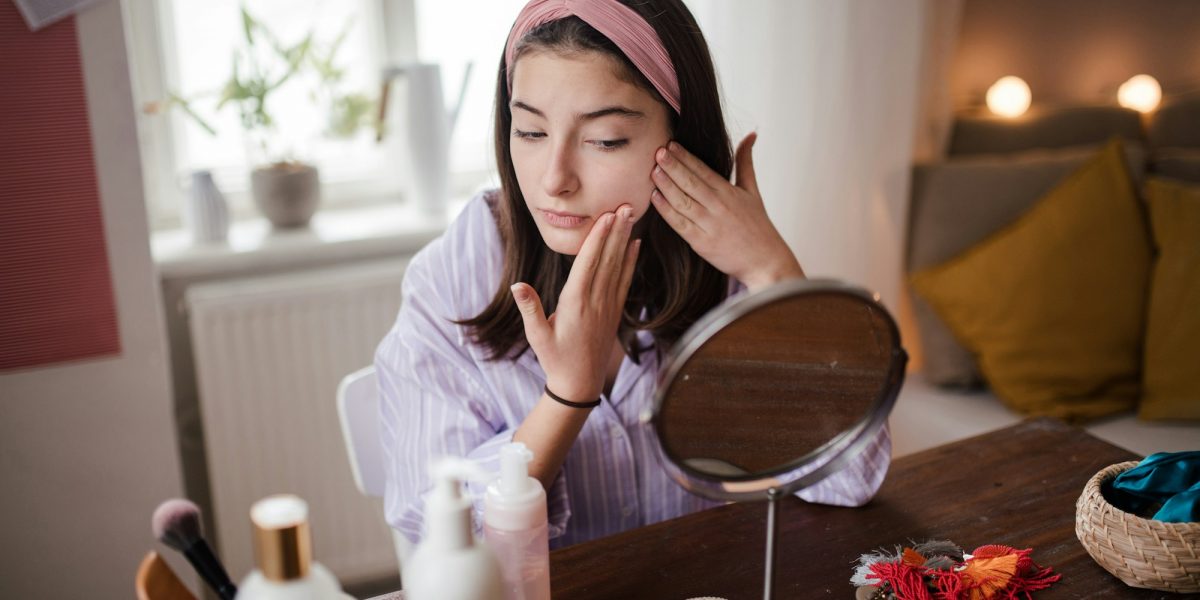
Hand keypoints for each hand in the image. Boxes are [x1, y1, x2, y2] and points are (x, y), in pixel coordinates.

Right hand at [510, 205, 640, 401]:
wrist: (580, 384)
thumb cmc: (554, 358)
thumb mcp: (536, 336)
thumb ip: (529, 308)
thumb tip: (517, 284)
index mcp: (575, 303)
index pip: (588, 264)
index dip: (598, 239)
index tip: (606, 217)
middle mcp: (595, 301)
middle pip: (607, 259)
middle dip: (616, 230)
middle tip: (625, 204)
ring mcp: (608, 305)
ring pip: (618, 266)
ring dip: (625, 239)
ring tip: (631, 215)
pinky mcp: (614, 311)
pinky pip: (624, 280)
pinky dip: (631, 261)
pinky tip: (636, 244)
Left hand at [650, 132, 803, 289]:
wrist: (765, 261)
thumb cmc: (758, 226)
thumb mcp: (753, 191)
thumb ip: (746, 162)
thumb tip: (751, 134)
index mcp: (729, 192)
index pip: (703, 170)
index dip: (686, 157)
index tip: (671, 145)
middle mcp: (719, 207)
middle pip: (691, 183)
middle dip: (673, 166)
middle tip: (657, 152)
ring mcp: (709, 225)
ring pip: (683, 202)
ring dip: (666, 185)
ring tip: (653, 171)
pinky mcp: (701, 243)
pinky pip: (680, 224)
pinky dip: (667, 211)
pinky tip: (655, 197)